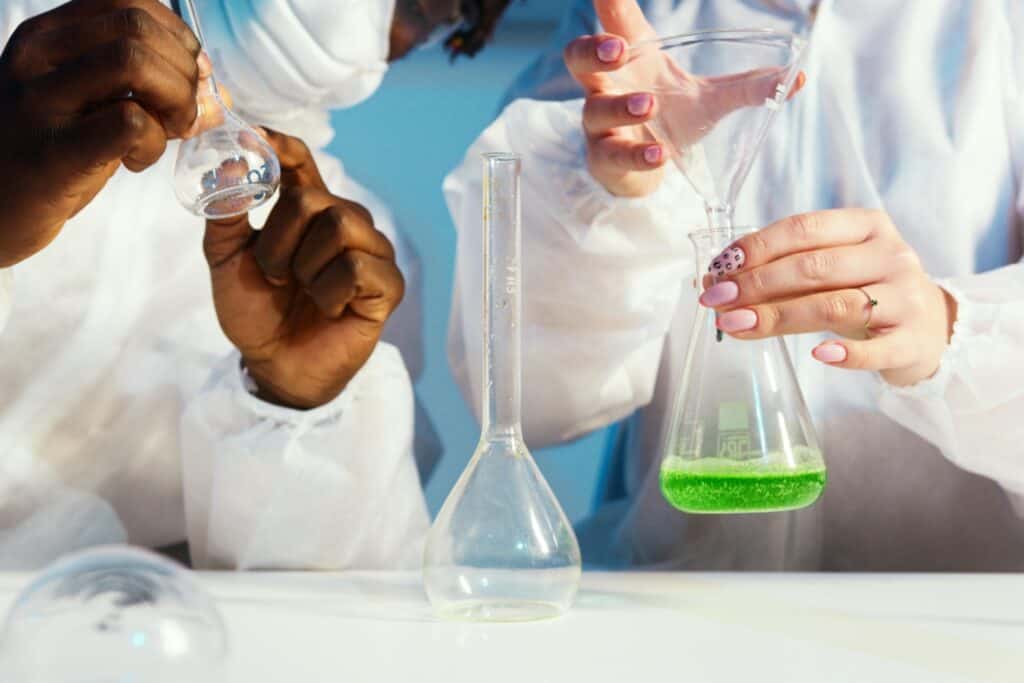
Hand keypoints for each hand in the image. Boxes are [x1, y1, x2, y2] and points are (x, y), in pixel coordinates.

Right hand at [0, 0, 215, 266]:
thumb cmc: (51, 155)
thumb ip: (150, 92)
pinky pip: (129, 122)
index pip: (127, 2)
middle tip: (183, 115)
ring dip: (174, 100)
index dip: (176, 36)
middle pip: (137, 29)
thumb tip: (220, 95)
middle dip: (183, 72)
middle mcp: (38, 58)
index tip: (189, 76)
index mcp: (48, 37)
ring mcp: (40, 102)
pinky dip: (152, 142)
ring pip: (134, 63)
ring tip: (164, 133)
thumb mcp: (91, 106)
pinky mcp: (54, 152)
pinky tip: (135, 161)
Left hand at [204, 130, 404, 408]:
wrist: (274, 365)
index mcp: (308, 209)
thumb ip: (225, 212)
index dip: (281, 147)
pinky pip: (357, 267)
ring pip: (341, 226)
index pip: (301, 161)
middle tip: (275, 276)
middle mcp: (346, 222)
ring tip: (303, 292)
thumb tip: (227, 164)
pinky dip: (329, 292)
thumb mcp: (226, 259)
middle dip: (280, 241)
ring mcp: (372, 252)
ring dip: (305, 267)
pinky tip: (329, 308)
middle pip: (314, 198)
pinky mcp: (388, 285)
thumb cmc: (257, 310)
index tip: (255, 139)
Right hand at [563, 0, 804, 197]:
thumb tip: (799, 77)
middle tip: (617, 49)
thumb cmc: (671, 121)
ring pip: (594, 108)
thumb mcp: (711, 101)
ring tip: (650, 105)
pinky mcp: (604, 158)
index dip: (607, 0)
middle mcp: (608, 85)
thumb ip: (749, 88)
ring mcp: (601, 123)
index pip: (615, 21)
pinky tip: (660, 155)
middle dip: (593, 50)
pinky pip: (613, 154)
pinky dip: (637, 155)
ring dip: (621, 105)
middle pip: (578, 58)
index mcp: (634, 59)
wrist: (646, 171)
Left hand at [698, 209, 957, 386]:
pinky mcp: (912, 340)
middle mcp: (890, 255)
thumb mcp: (832, 270)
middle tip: (716, 302)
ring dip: (778, 316)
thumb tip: (716, 283)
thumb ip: (782, 271)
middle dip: (756, 284)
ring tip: (737, 326)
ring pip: (834, 304)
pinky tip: (816, 356)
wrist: (930, 328)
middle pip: (812, 267)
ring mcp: (905, 298)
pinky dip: (845, 353)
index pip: (802, 229)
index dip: (755, 248)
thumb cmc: (865, 291)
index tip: (718, 271)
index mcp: (866, 226)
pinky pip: (875, 349)